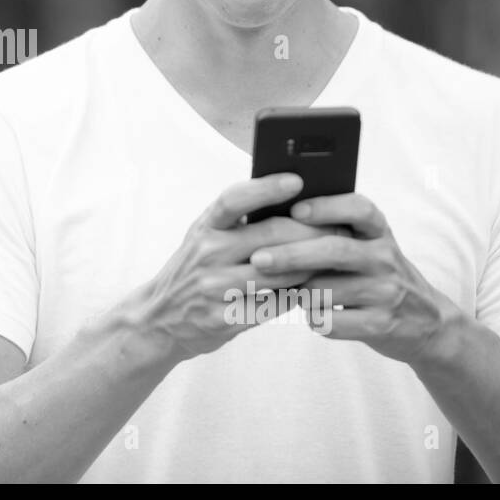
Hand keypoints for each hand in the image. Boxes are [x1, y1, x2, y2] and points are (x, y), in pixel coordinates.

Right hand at [134, 173, 345, 364]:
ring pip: (279, 273)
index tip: (297, 180)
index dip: (265, 188)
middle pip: (270, 236)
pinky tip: (311, 290)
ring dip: (310, 265)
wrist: (159, 319)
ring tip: (331, 258)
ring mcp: (214, 288)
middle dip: (311, 230)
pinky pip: (274, 306)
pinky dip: (296, 296)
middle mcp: (207, 254)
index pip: (234, 200)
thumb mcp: (204, 237)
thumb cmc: (194, 271)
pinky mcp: (224, 319)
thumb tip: (291, 198)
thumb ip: (236, 221)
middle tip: (340, 227)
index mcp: (204, 228)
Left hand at [249, 192, 464, 364]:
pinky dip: (315, 319)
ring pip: (327, 290)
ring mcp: (388, 292)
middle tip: (258, 259)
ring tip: (284, 292)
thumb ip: (332, 233)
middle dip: (292, 254)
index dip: (326, 207)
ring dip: (300, 292)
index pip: (358, 208)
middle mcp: (386, 257)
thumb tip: (273, 220)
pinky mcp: (382, 324)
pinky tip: (311, 315)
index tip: (294, 209)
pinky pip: (333, 321)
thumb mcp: (366, 246)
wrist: (424, 323)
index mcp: (379, 231)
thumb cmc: (375, 276)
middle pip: (335, 250)